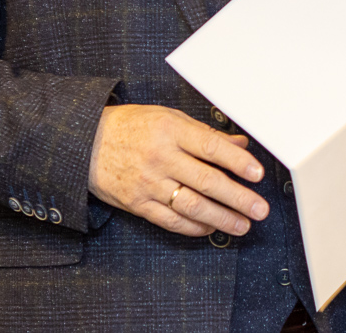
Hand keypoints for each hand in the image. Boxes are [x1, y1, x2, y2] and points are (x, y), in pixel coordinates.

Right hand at [88, 104, 268, 236]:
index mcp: (170, 130)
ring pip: (192, 206)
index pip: (211, 147)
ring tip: (241, 224)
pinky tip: (210, 228)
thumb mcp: (168, 117)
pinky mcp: (138, 204)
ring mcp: (149, 183)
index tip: (257, 173)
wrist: (86, 143)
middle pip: (206, 181)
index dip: (237, 161)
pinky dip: (194, 227)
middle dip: (238, 198)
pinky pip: (171, 220)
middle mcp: (161, 157)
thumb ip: (204, 133)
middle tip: (259, 208)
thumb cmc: (130, 126)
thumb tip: (238, 143)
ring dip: (221, 218)